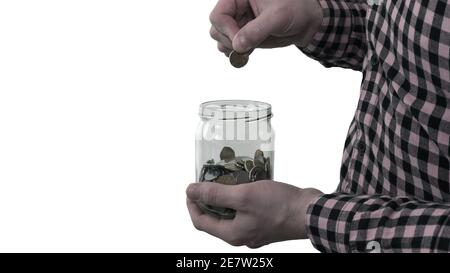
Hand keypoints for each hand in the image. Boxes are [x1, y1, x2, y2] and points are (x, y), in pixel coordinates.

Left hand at [186, 180, 321, 247]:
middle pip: (215, 219)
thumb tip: (191, 191)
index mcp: (232, 234)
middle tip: (208, 181)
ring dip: (225, 199)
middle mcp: (242, 236)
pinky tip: (245, 185)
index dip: (192, 204)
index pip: (201, 222)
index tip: (192, 188)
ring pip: (231, 215)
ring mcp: (254, 231)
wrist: (311, 213)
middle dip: (209, 200)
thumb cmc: (278, 205)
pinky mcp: (265, 223)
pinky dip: (240, 200)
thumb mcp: (243, 196)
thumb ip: (216, 194)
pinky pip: (245, 212)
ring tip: (225, 180)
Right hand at [209, 0, 322, 55]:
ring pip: (220, 37)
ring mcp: (238, 21)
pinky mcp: (243, 34)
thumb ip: (256, 31)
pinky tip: (248, 52)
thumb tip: (237, 46)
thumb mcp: (277, 17)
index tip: (239, 42)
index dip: (226, 30)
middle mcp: (236, 6)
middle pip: (216, 27)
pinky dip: (235, 52)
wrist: (306, 22)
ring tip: (248, 49)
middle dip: (228, 40)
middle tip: (245, 47)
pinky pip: (228, 45)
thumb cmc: (296, 10)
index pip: (219, 15)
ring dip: (230, 48)